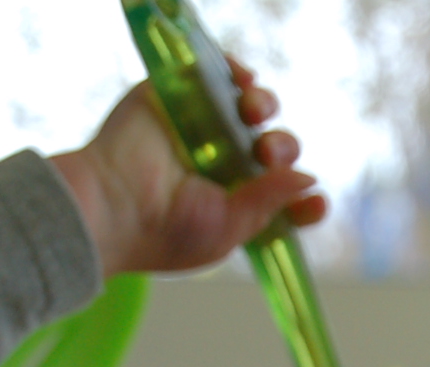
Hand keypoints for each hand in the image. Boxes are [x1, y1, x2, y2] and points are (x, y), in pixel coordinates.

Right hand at [56, 62, 327, 277]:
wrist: (113, 203)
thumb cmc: (167, 230)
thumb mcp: (229, 228)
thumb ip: (270, 202)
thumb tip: (309, 181)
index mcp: (233, 205)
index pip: (281, 198)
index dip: (304, 200)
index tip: (316, 204)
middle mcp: (220, 166)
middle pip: (273, 148)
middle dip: (281, 147)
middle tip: (265, 152)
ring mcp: (200, 129)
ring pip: (253, 109)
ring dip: (265, 106)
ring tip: (251, 112)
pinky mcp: (179, 96)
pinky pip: (220, 74)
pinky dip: (240, 73)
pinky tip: (244, 85)